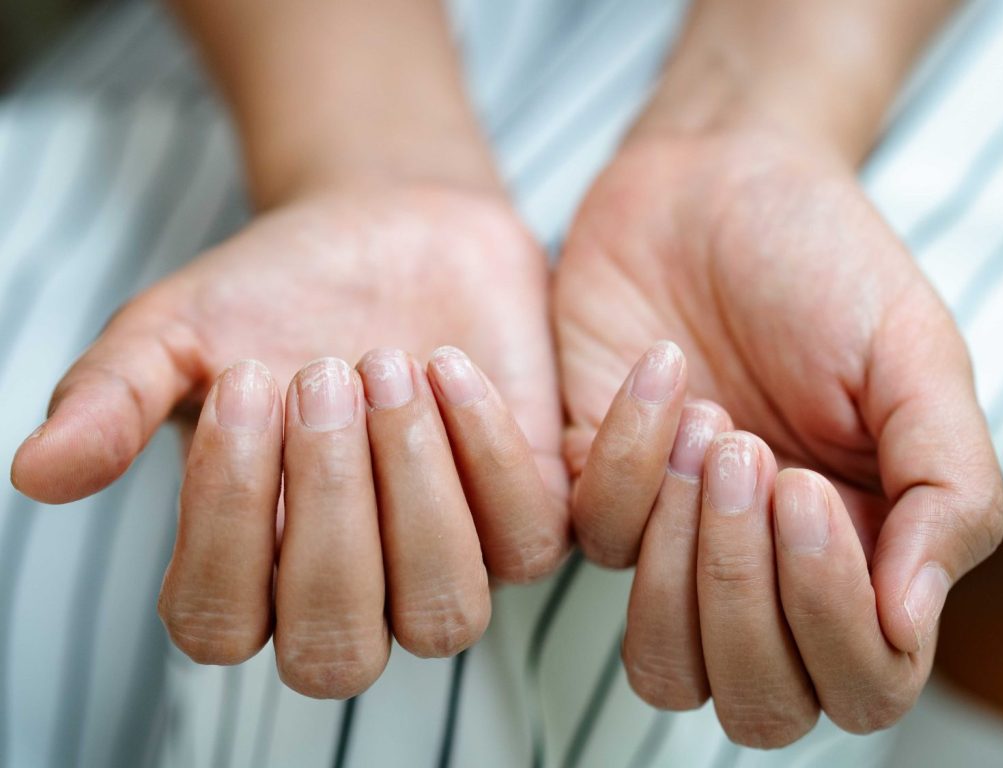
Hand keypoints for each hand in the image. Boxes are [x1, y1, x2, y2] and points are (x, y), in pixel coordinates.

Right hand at [11, 182, 568, 695]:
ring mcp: (447, 561)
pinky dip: (487, 453)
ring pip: (444, 615)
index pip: (220, 624)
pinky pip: (528, 542)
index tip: (245, 383)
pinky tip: (447, 364)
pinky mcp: (526, 516)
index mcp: (253, 568)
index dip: (226, 519)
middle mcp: (354, 590)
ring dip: (413, 491)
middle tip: (321, 372)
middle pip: (336, 648)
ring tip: (388, 364)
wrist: (392, 231)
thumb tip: (35, 473)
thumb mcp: (179, 331)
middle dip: (328, 509)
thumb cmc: (280, 292)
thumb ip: (113, 399)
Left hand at [554, 131, 1002, 744]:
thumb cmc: (824, 265)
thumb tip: (911, 621)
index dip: (831, 619)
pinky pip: (591, 540)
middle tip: (755, 458)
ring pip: (662, 662)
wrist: (713, 185)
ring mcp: (674, 539)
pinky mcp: (591, 489)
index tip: (806, 489)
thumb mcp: (915, 359)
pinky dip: (625, 459)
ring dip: (683, 561)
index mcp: (863, 553)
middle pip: (754, 699)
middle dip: (748, 594)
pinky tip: (662, 371)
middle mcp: (766, 569)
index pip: (859, 681)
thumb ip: (945, 489)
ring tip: (712, 429)